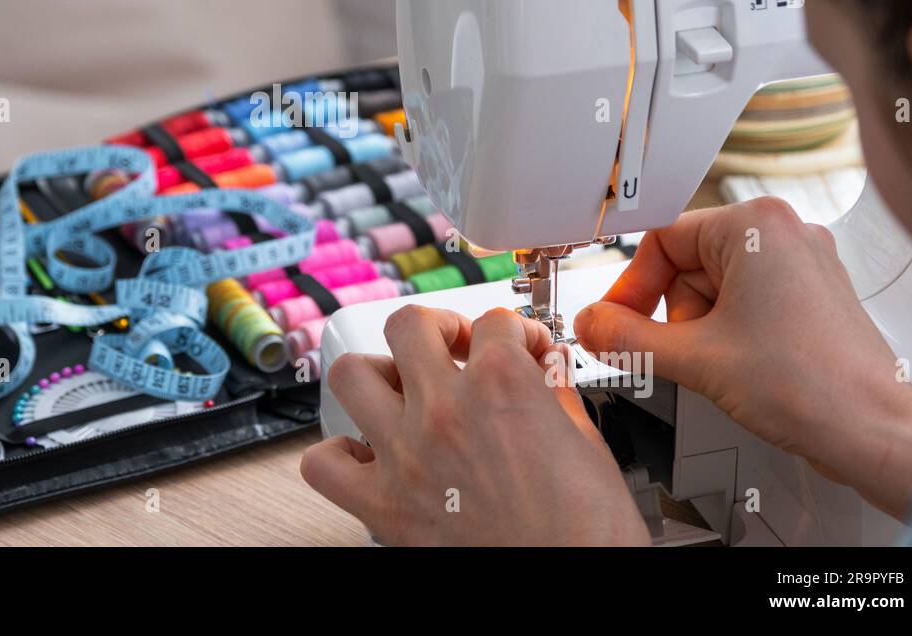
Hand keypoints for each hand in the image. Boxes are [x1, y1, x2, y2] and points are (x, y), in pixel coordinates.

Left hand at [301, 305, 649, 544]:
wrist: (573, 588)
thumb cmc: (586, 532)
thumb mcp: (587, 443)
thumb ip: (556, 395)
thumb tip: (545, 371)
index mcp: (502, 386)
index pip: (495, 323)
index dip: (512, 332)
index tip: (520, 348)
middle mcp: (445, 409)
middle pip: (409, 325)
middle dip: (436, 328)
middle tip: (454, 348)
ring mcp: (405, 454)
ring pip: (352, 375)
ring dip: (377, 373)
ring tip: (402, 388)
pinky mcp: (383, 505)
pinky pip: (324, 464)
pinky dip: (338, 454)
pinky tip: (366, 453)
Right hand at [575, 196, 911, 518]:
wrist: (873, 431)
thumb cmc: (810, 385)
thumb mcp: (692, 357)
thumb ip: (625, 338)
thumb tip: (590, 325)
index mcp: (755, 225)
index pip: (661, 240)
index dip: (633, 288)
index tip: (619, 323)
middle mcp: (784, 232)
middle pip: (687, 265)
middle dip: (675, 315)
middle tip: (681, 353)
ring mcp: (803, 263)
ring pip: (715, 287)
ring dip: (702, 329)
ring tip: (722, 365)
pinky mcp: (811, 293)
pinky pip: (746, 301)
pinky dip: (730, 333)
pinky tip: (741, 365)